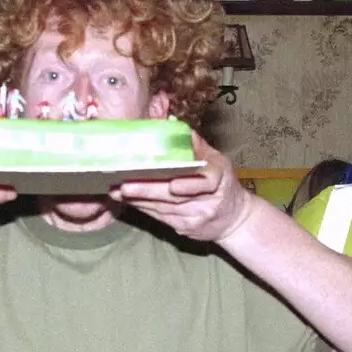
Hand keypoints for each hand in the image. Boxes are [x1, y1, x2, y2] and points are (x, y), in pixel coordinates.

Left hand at [111, 132, 252, 242]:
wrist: (234, 218)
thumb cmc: (221, 182)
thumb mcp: (216, 159)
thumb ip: (194, 143)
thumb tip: (171, 123)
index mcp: (219, 176)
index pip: (206, 182)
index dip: (189, 185)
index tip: (172, 185)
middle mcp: (210, 199)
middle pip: (176, 198)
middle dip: (148, 191)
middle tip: (124, 186)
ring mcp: (197, 217)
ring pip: (164, 209)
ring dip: (139, 200)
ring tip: (117, 192)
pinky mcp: (185, 229)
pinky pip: (160, 218)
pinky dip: (143, 208)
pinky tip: (127, 201)